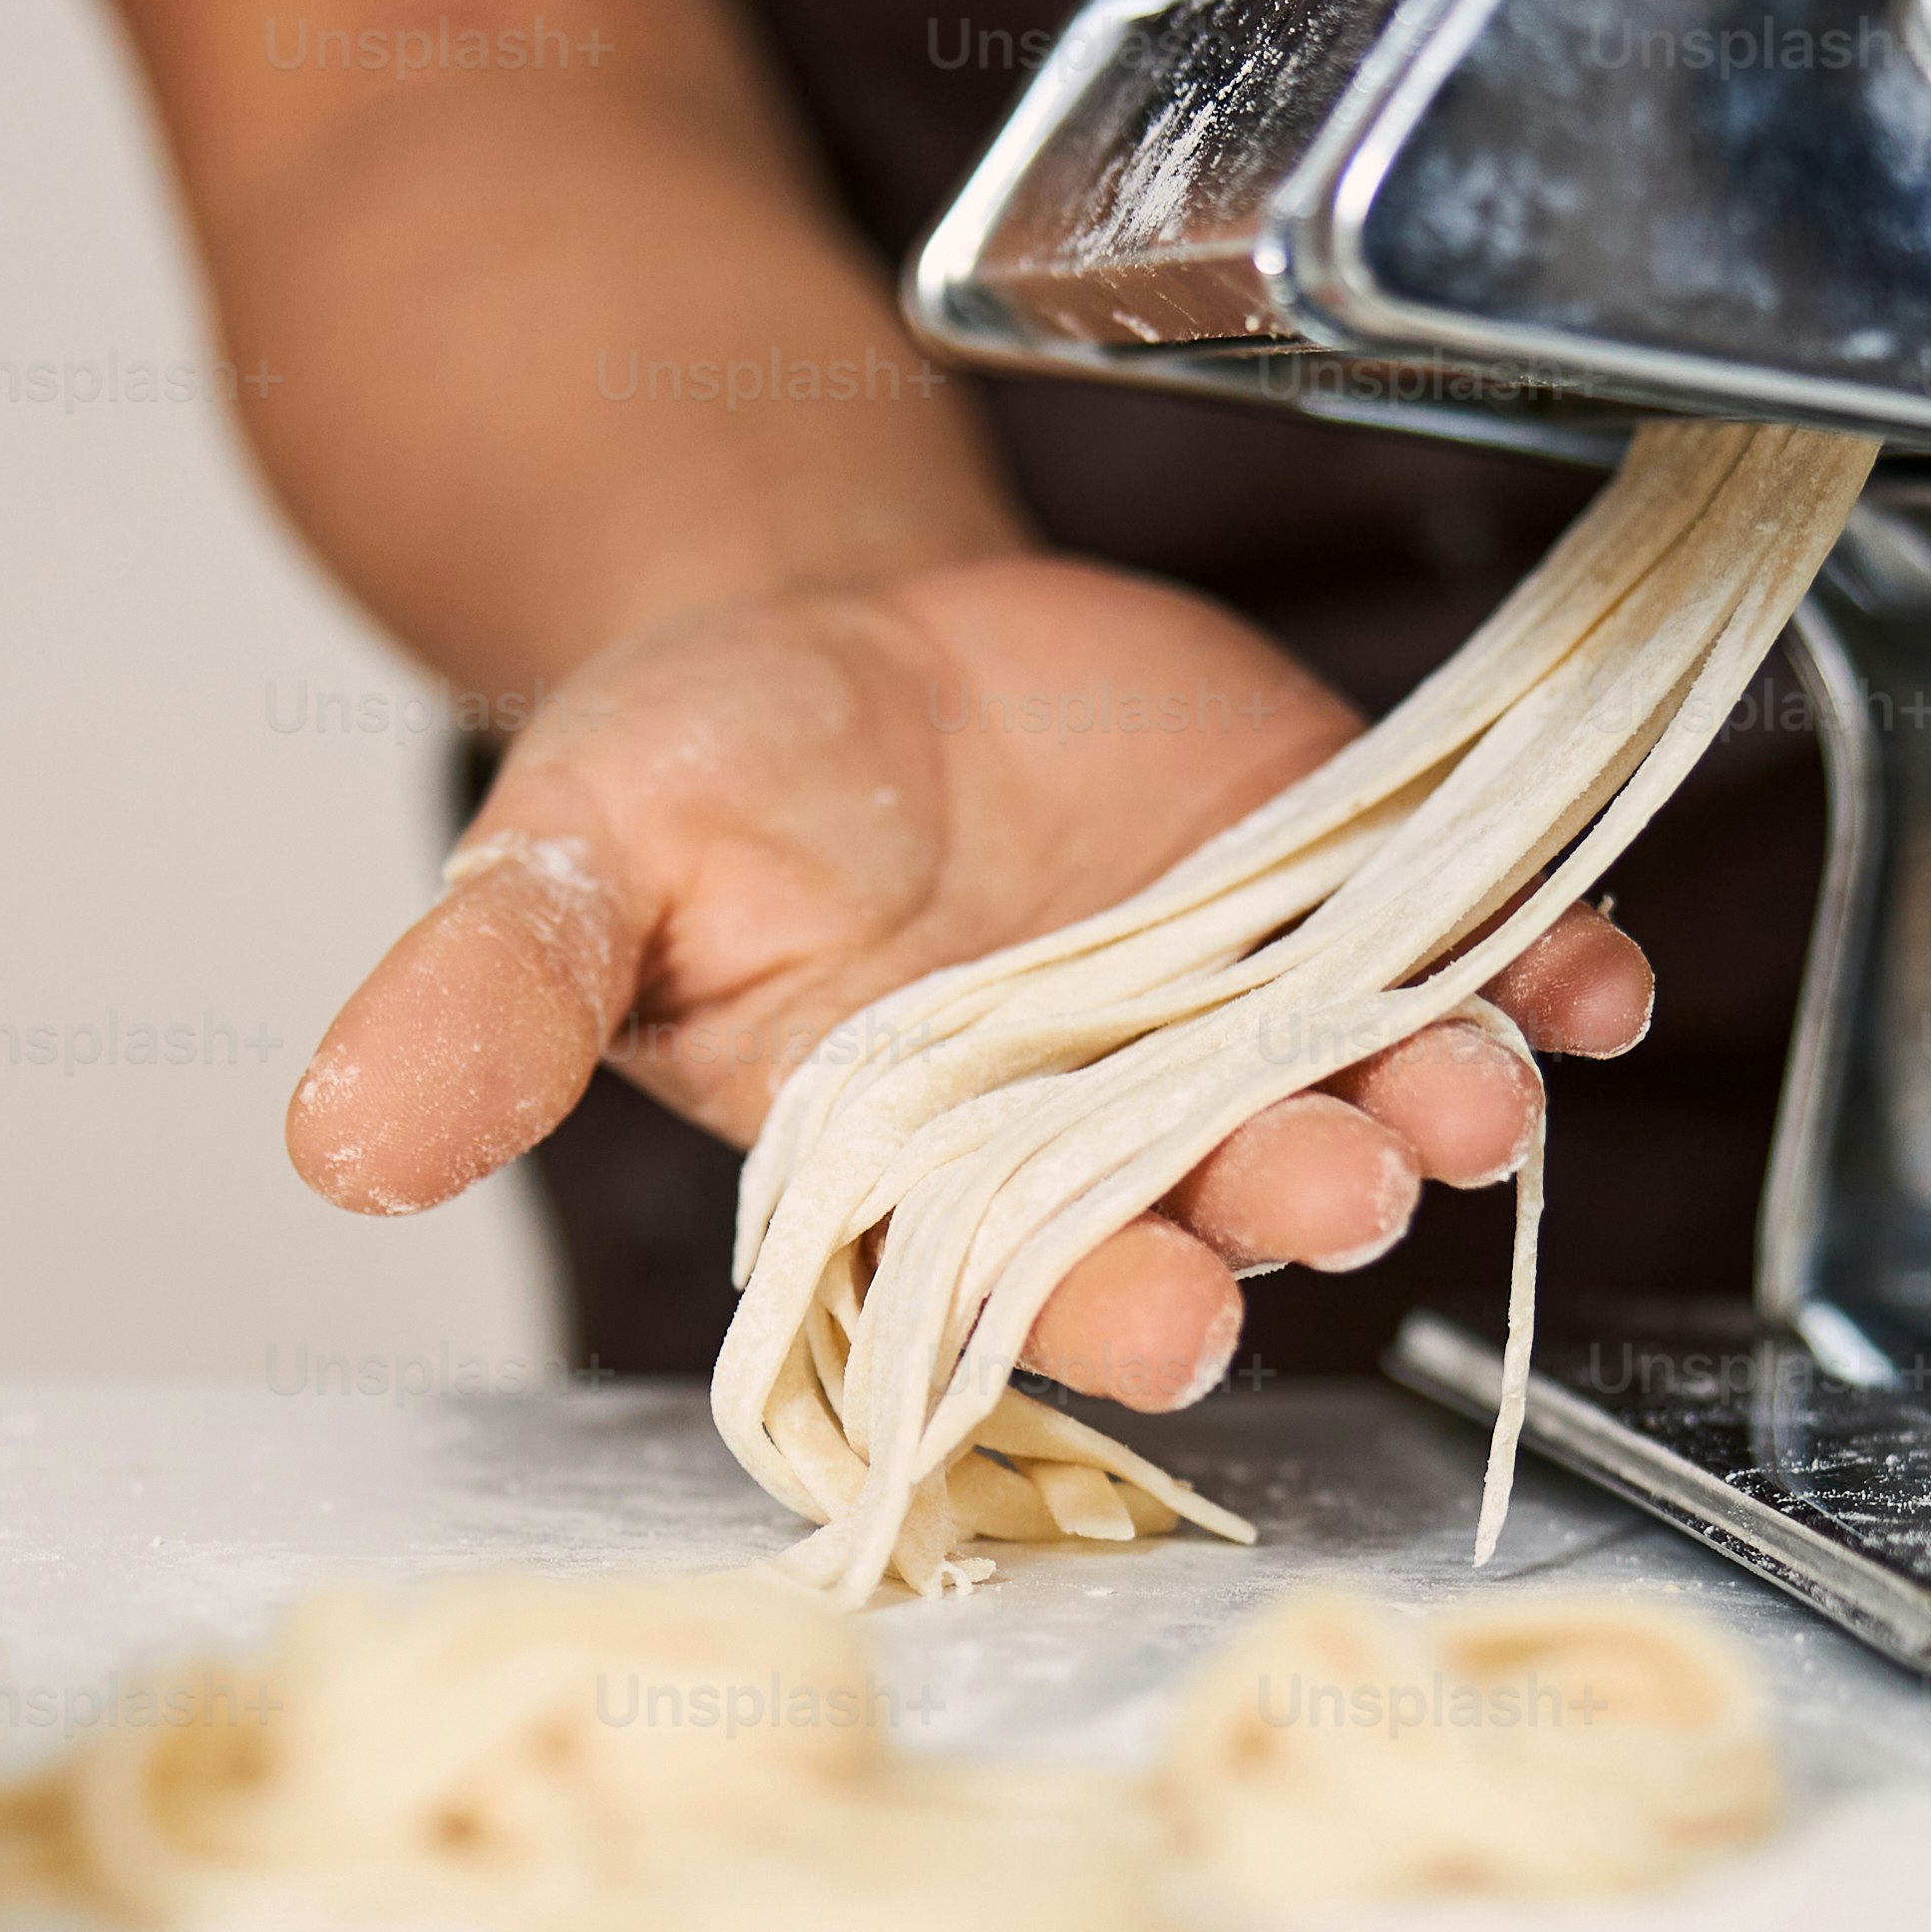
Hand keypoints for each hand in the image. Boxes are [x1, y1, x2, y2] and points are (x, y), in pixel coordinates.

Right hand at [280, 555, 1648, 1412]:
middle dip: (1298, 1202)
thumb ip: (484, 1012)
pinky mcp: (1346, 912)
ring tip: (1476, 1076)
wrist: (828, 626)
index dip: (1106, 1305)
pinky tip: (1598, 971)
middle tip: (1340, 1170)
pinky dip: (1556, 973)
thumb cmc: (688, 780)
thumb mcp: (564, 870)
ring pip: (1370, 1104)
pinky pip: (1481, 966)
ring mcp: (1246, 1037)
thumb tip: (332, 1141)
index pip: (1024, 1290)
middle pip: (1228, 1212)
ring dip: (1440, 1104)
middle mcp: (1107, 1148)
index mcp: (920, 1188)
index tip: (1166, 1303)